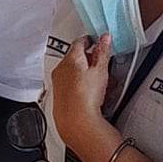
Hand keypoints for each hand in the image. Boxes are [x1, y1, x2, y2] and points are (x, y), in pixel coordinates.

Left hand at [50, 34, 113, 161]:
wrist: (76, 122)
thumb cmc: (85, 97)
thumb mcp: (101, 70)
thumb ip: (103, 52)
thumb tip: (104, 38)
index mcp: (70, 59)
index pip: (79, 42)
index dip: (90, 41)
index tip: (97, 42)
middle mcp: (60, 69)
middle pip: (75, 57)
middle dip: (89, 59)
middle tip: (101, 63)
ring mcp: (58, 82)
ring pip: (72, 71)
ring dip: (85, 72)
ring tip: (100, 81)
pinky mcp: (58, 95)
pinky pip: (69, 83)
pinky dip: (79, 83)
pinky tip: (90, 92)